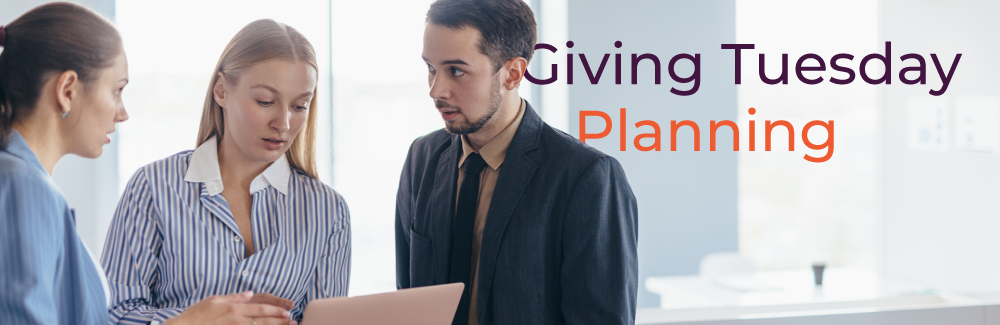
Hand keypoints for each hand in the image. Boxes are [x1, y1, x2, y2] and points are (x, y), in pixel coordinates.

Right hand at [164, 291, 296, 324]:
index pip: (260, 308)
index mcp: (234, 308)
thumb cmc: (197, 313)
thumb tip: (249, 293)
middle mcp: (236, 319)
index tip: (287, 311)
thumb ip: (234, 297)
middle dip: (279, 321)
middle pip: (262, 320)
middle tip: (292, 321)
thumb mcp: (215, 299)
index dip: (275, 310)